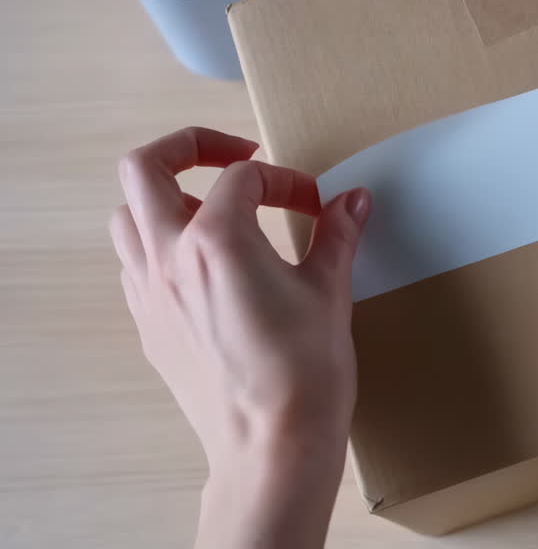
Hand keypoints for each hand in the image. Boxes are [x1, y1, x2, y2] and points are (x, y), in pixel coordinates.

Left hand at [108, 127, 369, 548]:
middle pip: (146, 169)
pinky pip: (135, 265)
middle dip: (189, 147)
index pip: (244, 177)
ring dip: (165, 197)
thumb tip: (353, 201)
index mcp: (216, 239)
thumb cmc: (302, 373)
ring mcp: (150, 294)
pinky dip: (162, 245)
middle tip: (235, 155)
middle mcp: (169, 258)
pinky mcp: (150, 326)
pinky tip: (206, 264)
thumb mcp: (330, 291)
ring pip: (128, 216)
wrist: (272, 445)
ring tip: (214, 209)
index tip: (315, 203)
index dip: (286, 181)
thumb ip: (336, 234)